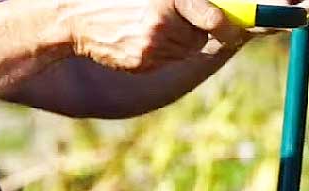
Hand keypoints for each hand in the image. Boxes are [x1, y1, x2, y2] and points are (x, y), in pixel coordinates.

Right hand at [61, 0, 218, 71]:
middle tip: (181, 18)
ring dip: (178, 40)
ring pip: (184, 50)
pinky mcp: (140, 64)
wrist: (73, 16)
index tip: (235, 29)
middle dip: (196, 29)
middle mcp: (162, 23)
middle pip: (200, 37)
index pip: (214, 19)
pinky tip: (138, 36)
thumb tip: (215, 8)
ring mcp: (150, 47)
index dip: (230, 27)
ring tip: (153, 24)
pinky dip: (160, 50)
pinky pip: (165, 60)